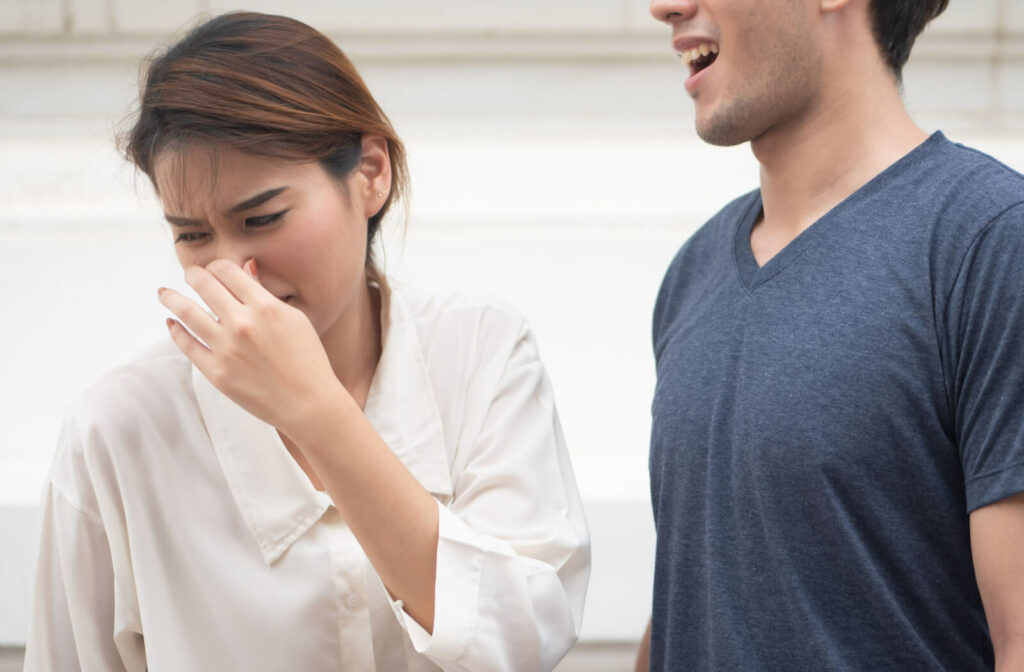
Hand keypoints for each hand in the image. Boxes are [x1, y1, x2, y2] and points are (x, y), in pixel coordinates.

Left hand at [158, 258, 342, 435]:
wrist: (308, 403)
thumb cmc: (308, 360)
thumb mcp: (294, 318)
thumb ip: (265, 293)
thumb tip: (246, 266)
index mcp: (265, 307)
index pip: (227, 270)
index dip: (217, 266)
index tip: (214, 270)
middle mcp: (242, 324)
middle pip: (204, 284)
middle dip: (193, 275)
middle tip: (190, 275)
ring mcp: (226, 349)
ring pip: (186, 312)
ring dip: (171, 298)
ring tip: (164, 294)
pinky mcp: (216, 372)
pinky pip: (187, 345)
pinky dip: (175, 330)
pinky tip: (171, 323)